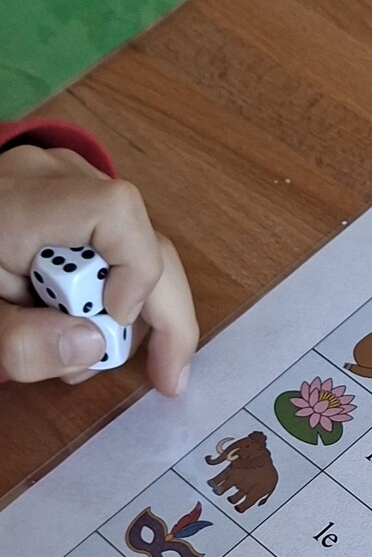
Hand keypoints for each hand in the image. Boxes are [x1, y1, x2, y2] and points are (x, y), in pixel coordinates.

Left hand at [0, 142, 197, 394]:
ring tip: (100, 354)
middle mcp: (55, 179)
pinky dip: (125, 294)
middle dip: (164, 315)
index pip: (114, 213)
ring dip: (139, 312)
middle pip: (145, 240)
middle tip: (168, 377)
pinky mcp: (81, 197)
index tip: (116, 319)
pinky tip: (102, 328)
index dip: (136, 272)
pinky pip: (125, 247)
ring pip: (143, 248)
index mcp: (19, 204)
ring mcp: (72, 182)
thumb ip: (22, 339)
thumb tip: (94, 346)